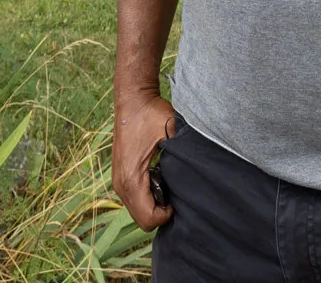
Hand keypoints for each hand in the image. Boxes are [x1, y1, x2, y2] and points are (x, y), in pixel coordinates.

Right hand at [111, 90, 176, 229]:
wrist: (133, 100)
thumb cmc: (152, 114)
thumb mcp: (172, 131)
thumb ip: (184, 154)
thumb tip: (202, 170)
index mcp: (132, 178)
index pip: (148, 218)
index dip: (166, 215)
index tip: (177, 199)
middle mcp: (120, 184)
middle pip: (142, 220)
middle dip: (160, 213)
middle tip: (174, 192)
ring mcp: (118, 181)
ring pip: (137, 211)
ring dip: (153, 204)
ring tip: (166, 183)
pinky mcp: (119, 176)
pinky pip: (133, 199)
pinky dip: (147, 197)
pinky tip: (158, 178)